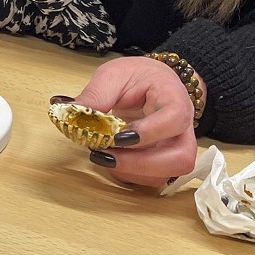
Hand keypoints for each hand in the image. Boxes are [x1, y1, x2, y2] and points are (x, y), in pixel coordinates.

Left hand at [64, 56, 201, 186]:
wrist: (152, 82)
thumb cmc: (137, 77)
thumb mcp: (113, 75)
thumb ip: (96, 94)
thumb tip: (71, 111)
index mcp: (175, 98)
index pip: (174, 119)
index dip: (149, 133)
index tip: (118, 137)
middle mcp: (184, 128)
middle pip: (180, 157)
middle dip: (140, 163)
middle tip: (105, 155)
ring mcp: (178, 147)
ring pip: (169, 172)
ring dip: (133, 171)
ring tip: (103, 156)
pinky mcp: (167, 160)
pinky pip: (155, 178)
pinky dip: (132, 175)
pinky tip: (112, 160)